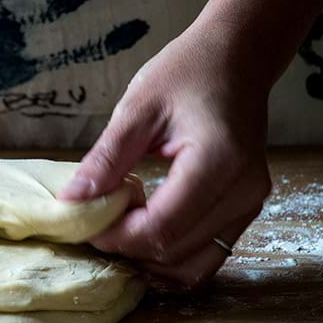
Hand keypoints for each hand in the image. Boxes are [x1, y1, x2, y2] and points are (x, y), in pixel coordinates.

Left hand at [59, 25, 271, 286]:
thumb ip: (106, 159)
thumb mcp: (138, 108)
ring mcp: (250, 204)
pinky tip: (142, 235)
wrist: (236, 57)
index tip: (83, 224)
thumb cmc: (188, 71)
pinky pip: (208, 252)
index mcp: (218, 162)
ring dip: (149, 260)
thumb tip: (71, 201)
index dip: (117, 236)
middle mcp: (244, 192)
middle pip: (176, 251)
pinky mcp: (247, 208)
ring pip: (194, 264)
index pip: (161, 227)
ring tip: (116, 232)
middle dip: (128, 249)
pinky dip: (172, 255)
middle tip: (93, 226)